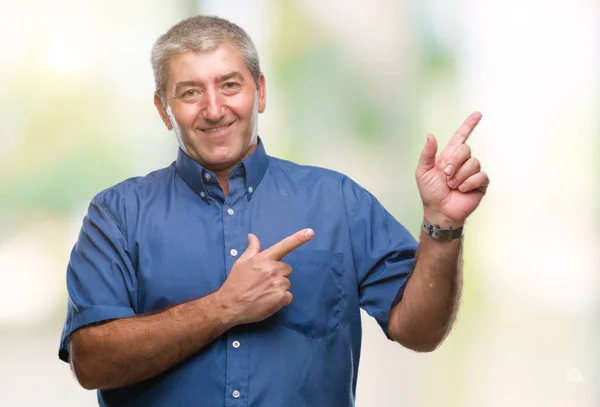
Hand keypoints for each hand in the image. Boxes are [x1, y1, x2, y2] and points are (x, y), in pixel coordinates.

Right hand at [217, 228, 314, 325]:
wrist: (230, 305)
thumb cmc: (235, 282)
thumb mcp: (241, 262)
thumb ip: (252, 249)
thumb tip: (253, 236)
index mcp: (264, 259)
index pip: (284, 246)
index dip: (298, 238)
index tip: (310, 232)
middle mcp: (273, 270)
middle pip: (287, 269)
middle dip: (279, 274)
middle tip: (264, 281)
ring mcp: (278, 284)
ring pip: (287, 283)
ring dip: (279, 287)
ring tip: (264, 292)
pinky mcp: (281, 298)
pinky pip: (288, 296)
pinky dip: (281, 299)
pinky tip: (269, 300)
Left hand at [416, 111, 489, 227]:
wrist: (439, 211)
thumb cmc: (430, 192)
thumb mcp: (423, 172)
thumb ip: (427, 154)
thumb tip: (430, 135)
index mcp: (449, 157)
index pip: (461, 137)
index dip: (469, 125)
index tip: (477, 114)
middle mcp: (462, 162)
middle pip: (465, 149)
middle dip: (454, 162)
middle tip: (446, 175)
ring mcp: (472, 172)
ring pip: (473, 163)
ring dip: (459, 176)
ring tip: (452, 186)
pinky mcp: (480, 183)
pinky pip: (480, 175)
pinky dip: (468, 183)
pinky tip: (462, 190)